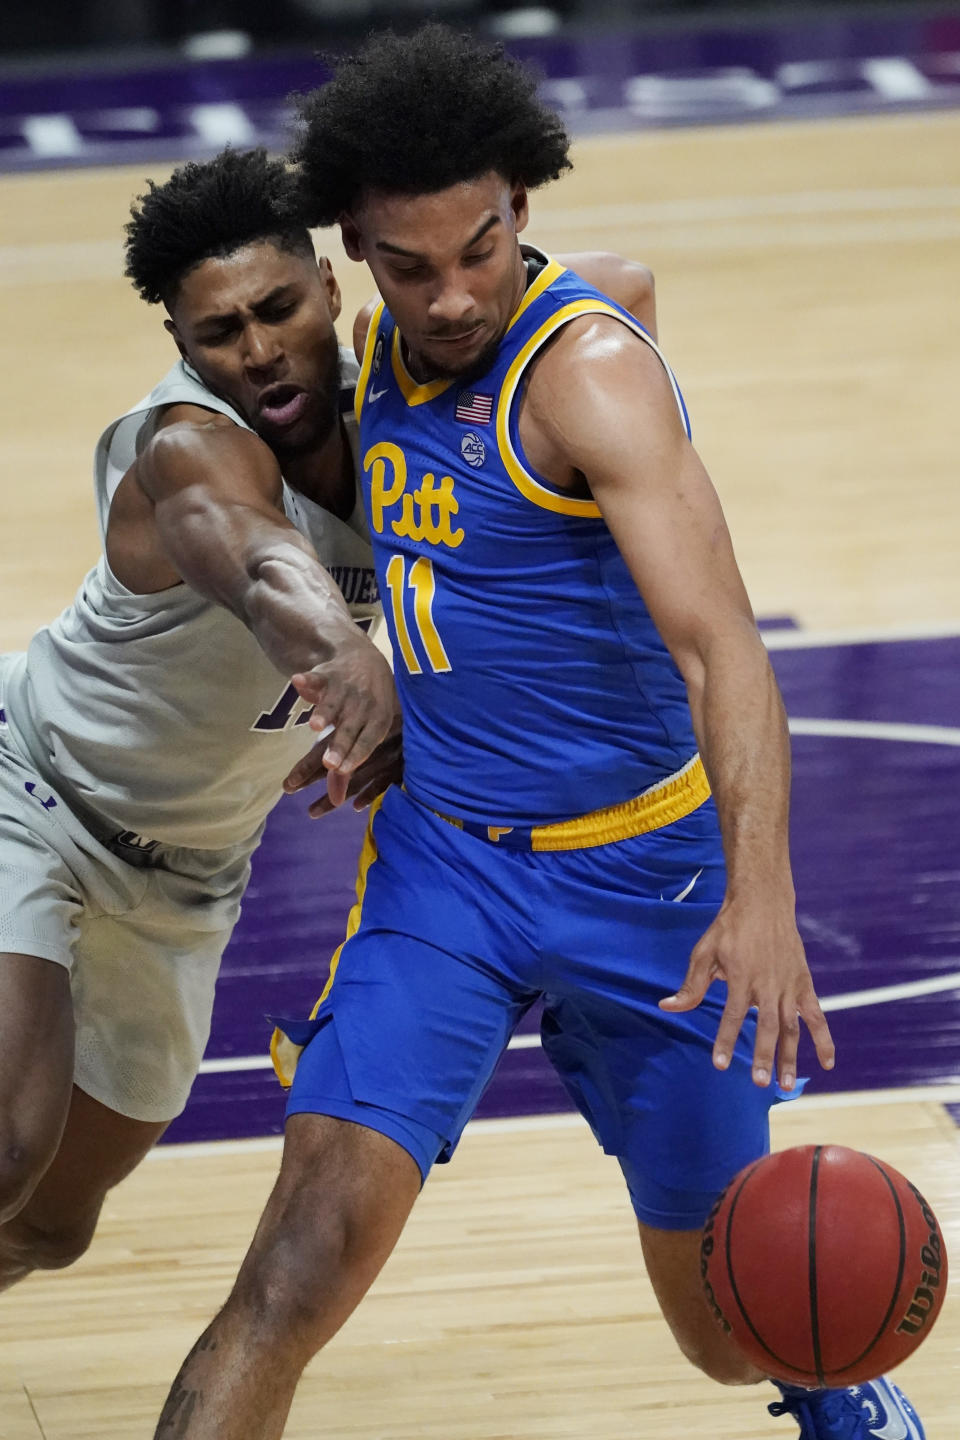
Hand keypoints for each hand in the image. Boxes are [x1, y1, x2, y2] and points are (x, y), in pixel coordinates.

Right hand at [287, 628, 395, 807]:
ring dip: (325, 713)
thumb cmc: (367, 707)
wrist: (365, 659)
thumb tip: (337, 802)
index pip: (367, 742)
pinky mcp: (330, 674)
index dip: (355, 755)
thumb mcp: (364, 733)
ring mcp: (347, 688)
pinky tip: (296, 682)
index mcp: (378, 720)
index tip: (341, 772)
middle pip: (350, 729)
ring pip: (335, 703)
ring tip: (314, 726)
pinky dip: (308, 680)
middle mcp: (364, 705)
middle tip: (329, 764)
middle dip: (339, 745)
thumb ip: (348, 766)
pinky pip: (318, 677)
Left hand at [658, 898, 834, 1090]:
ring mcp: (789, 985)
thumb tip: (667, 1006)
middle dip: (762, 1055)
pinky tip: (827, 1063)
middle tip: (759, 1083)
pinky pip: (817, 1016)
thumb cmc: (729, 929)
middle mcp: (768, 984)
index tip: (719, 1064)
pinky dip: (824, 1039)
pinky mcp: (804, 984)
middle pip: (766, 1025)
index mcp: (741, 976)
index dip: (725, 1039)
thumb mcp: (705, 951)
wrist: (763, 903)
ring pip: (791, 1027)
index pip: (732, 1014)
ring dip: (790, 1056)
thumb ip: (691, 984)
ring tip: (786, 1085)